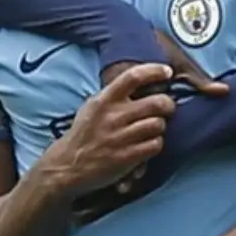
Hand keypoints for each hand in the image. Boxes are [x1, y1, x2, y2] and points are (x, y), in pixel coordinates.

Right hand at [82, 32, 226, 221]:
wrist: (68, 165)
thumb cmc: (84, 134)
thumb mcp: (92, 106)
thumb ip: (114, 95)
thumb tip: (144, 83)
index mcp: (104, 99)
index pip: (133, 76)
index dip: (155, 71)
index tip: (167, 72)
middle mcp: (113, 116)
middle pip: (157, 102)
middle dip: (168, 105)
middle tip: (166, 108)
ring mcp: (120, 137)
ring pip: (159, 124)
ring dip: (159, 127)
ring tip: (151, 130)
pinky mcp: (127, 157)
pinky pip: (155, 145)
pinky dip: (155, 144)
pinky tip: (146, 145)